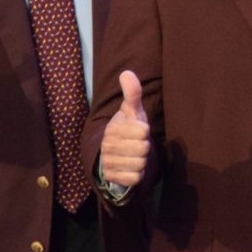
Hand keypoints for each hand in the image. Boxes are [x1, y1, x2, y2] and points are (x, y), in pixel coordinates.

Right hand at [100, 70, 150, 186]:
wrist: (115, 153)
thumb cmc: (128, 129)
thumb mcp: (132, 111)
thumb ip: (132, 93)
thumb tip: (127, 72)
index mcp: (113, 128)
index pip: (143, 131)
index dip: (144, 131)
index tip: (137, 131)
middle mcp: (107, 145)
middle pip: (143, 148)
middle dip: (144, 147)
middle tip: (136, 144)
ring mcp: (108, 162)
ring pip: (140, 164)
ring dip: (141, 161)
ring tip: (133, 155)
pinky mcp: (112, 178)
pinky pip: (135, 178)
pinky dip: (137, 174)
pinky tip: (130, 167)